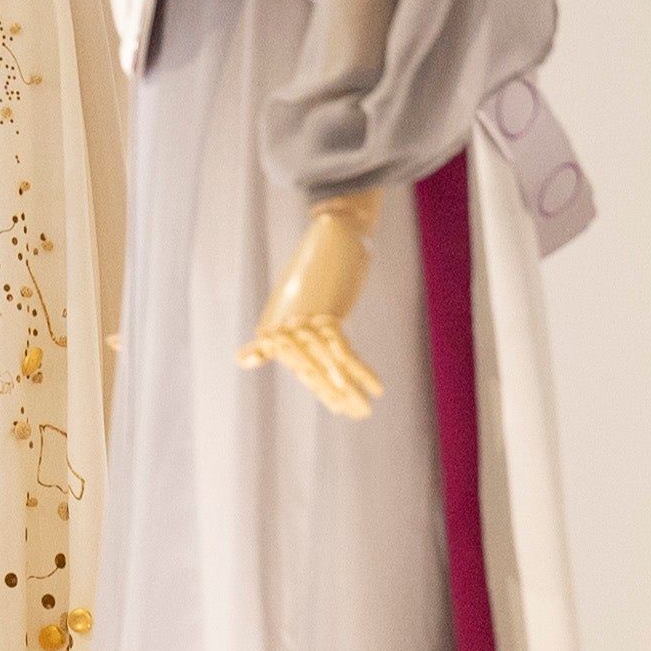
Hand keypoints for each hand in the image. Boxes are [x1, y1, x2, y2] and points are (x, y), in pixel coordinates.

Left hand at [239, 193, 383, 420]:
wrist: (332, 234)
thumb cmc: (315, 263)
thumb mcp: (296, 295)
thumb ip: (290, 320)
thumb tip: (273, 337)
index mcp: (274, 324)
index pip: (298, 363)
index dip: (319, 384)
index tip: (337, 403)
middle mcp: (284, 326)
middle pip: (309, 369)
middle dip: (331, 394)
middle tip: (352, 415)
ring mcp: (302, 322)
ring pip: (325, 365)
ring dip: (347, 390)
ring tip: (363, 412)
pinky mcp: (324, 315)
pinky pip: (341, 351)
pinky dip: (359, 371)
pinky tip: (376, 387)